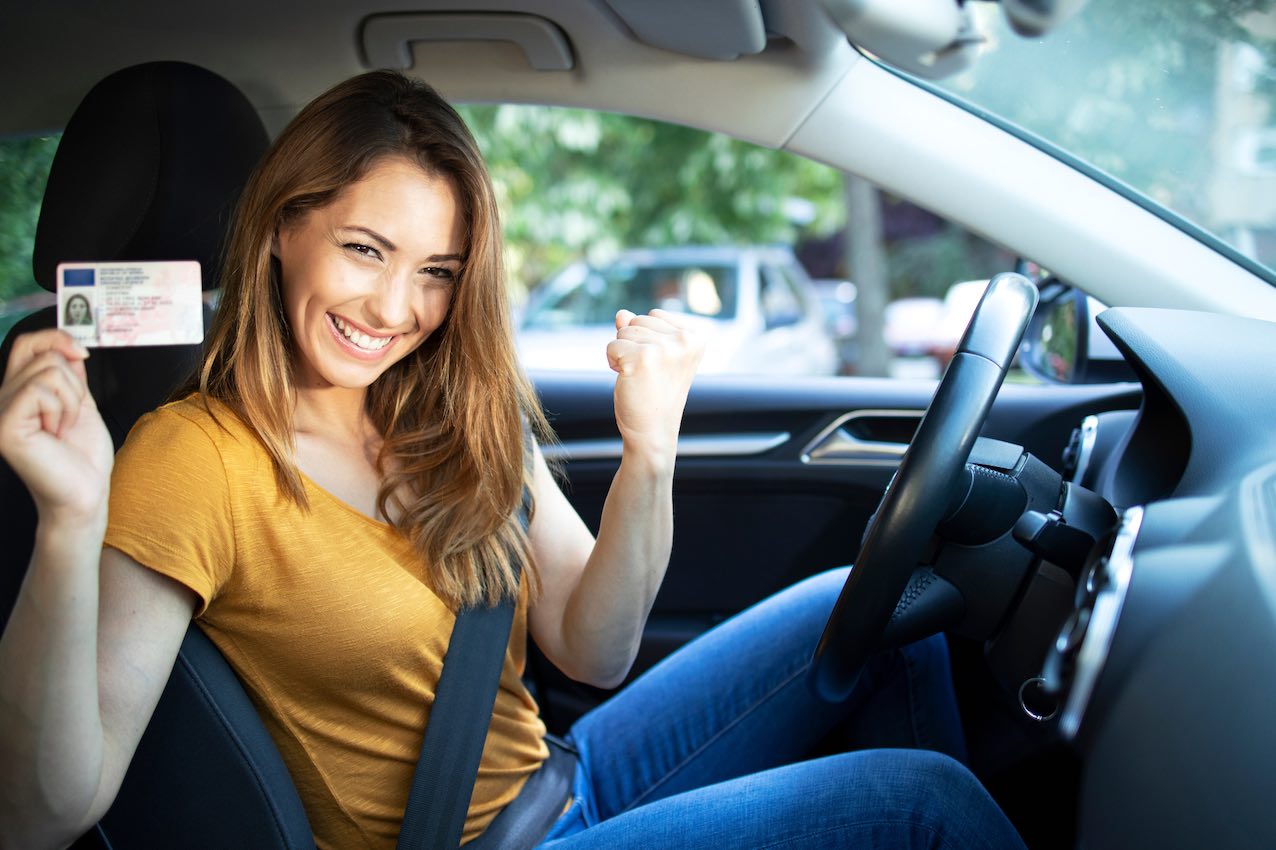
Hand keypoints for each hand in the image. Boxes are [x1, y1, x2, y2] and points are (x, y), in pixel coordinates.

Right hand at [0, 330, 112, 522]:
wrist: (85, 492)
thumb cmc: (82, 455)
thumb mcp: (81, 403)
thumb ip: (71, 375)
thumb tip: (68, 347)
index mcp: (19, 391)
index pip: (27, 344)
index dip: (56, 338)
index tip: (82, 354)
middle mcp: (3, 397)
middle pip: (43, 355)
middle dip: (74, 383)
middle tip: (71, 416)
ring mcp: (0, 411)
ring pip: (48, 372)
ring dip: (71, 401)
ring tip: (63, 428)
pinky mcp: (5, 425)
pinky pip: (42, 391)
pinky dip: (63, 410)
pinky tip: (56, 434)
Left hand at [606, 309, 703, 463]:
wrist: (653, 431)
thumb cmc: (654, 394)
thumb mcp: (654, 356)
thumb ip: (640, 330)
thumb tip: (621, 313)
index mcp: (695, 337)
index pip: (655, 315)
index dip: (647, 339)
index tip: (659, 365)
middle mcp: (684, 340)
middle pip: (638, 320)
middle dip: (633, 344)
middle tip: (647, 373)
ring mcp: (663, 349)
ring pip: (623, 331)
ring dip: (623, 354)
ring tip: (639, 377)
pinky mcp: (641, 358)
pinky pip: (612, 346)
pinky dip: (612, 363)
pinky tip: (628, 380)